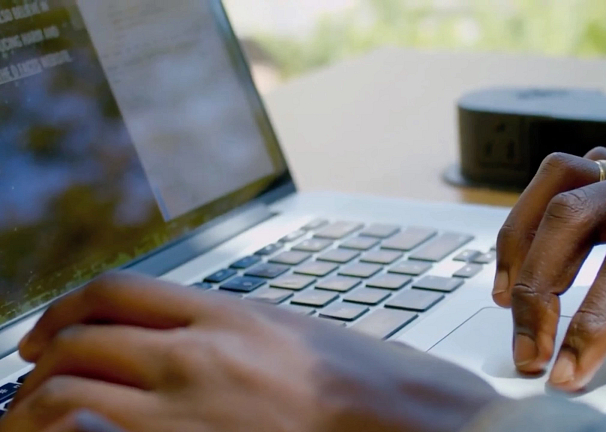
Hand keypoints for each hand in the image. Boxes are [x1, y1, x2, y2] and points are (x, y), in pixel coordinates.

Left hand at [3, 274, 500, 431]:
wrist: (416, 426)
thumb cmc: (375, 386)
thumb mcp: (297, 335)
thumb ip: (233, 331)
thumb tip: (184, 337)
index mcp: (230, 313)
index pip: (116, 291)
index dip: (67, 309)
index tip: (52, 330)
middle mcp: (199, 353)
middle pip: (79, 339)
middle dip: (39, 358)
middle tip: (30, 380)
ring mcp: (190, 409)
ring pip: (66, 394)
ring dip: (34, 407)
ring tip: (32, 422)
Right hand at [493, 148, 605, 422]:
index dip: (593, 317)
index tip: (570, 368)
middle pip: (576, 213)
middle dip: (540, 286)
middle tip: (532, 349)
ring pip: (559, 185)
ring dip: (523, 242)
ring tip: (509, 299)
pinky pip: (566, 183)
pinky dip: (534, 218)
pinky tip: (525, 260)